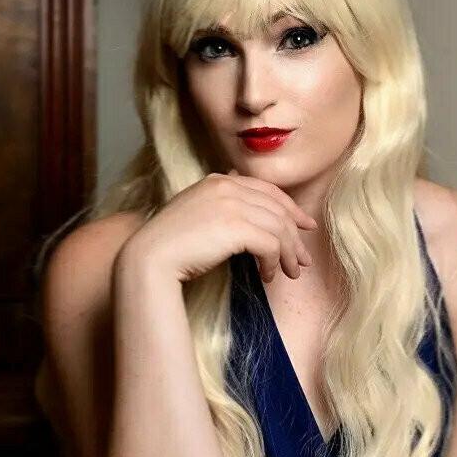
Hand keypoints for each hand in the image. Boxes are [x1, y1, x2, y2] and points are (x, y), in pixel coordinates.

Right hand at [115, 166, 317, 284]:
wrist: (151, 258)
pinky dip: (274, 262)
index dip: (291, 209)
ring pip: (279, 228)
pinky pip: (270, 245)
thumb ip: (222, 207)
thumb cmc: (172, 245)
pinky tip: (268, 276)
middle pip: (277, 210)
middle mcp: (227, 186)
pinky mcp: (236, 226)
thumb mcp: (198, 216)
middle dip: (295, 237)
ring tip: (290, 273)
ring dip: (289, 254)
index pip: (267, 191)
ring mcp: (231, 204)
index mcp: (219, 181)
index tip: (305, 227)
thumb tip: (254, 214)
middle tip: (303, 260)